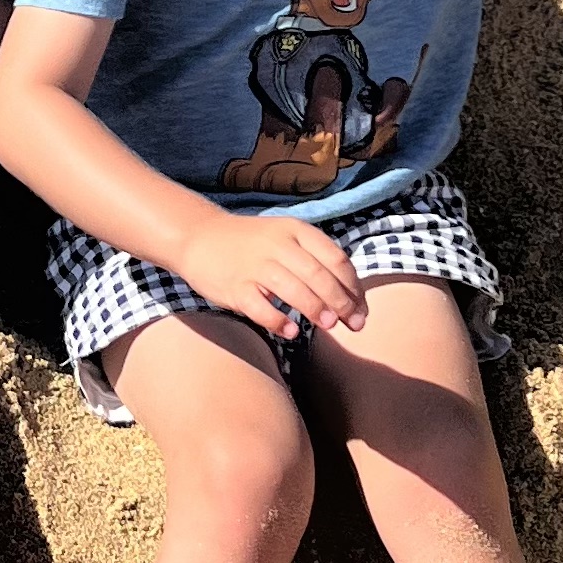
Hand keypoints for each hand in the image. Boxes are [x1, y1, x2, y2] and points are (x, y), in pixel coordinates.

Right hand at [179, 209, 368, 341]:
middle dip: (341, 303)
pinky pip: (260, 307)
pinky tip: (291, 332)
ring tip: (329, 326)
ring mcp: (254, 265)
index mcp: (296, 230)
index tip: (361, 311)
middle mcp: (277, 244)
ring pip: (293, 289)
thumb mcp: (286, 238)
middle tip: (353, 324)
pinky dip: (278, 321)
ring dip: (316, 310)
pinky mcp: (234, 286)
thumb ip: (315, 261)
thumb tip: (350, 299)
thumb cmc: (253, 245)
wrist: (200, 237)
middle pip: (319, 275)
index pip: (336, 259)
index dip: (354, 288)